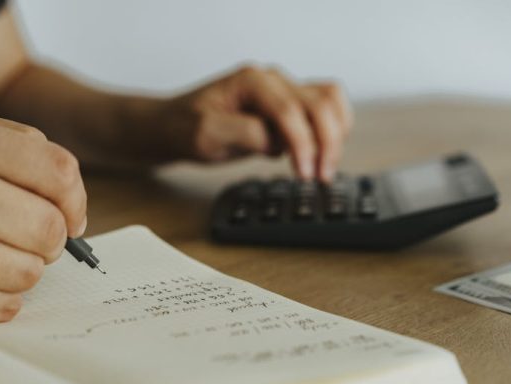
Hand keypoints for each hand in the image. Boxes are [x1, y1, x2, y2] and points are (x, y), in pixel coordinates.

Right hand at [0, 112, 85, 323]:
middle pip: (50, 229)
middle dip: (52, 238)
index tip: (71, 214)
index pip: (58, 172)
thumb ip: (16, 145)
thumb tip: (70, 193)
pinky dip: (1, 296)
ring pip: (31, 272)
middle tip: (32, 237)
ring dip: (24, 267)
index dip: (75, 199)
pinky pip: (4, 306)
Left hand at [161, 65, 352, 180]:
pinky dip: (331, 130)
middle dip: (327, 142)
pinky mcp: (288, 105)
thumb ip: (243, 134)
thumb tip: (277, 143)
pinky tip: (318, 155)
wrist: (174, 125)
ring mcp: (283, 90)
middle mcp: (272, 80)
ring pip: (330, 101)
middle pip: (319, 103)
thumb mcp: (205, 136)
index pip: (289, 110)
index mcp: (251, 81)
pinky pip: (324, 108)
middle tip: (321, 177)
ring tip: (324, 168)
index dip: (302, 144)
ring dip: (335, 135)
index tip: (304, 174)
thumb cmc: (185, 128)